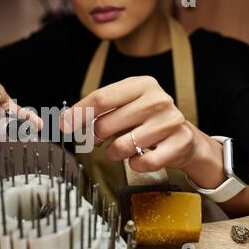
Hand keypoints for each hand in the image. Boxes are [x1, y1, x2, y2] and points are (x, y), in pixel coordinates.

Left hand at [60, 76, 223, 177]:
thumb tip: (65, 120)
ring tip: (120, 148)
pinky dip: (134, 165)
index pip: (100, 98)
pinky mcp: (179, 144)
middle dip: (95, 137)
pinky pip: (142, 162)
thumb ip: (98, 109)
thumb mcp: (125, 105)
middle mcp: (157, 99)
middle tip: (98, 140)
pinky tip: (136, 158)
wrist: (183, 138)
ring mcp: (170, 121)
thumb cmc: (146, 120)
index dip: (78, 114)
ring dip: (113, 153)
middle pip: (105, 124)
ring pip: (122, 146)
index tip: (64, 126)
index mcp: (141, 84)